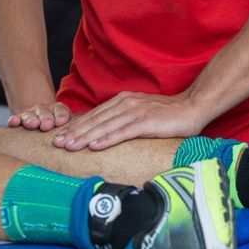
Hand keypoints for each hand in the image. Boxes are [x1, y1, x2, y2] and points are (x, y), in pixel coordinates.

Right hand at [8, 102, 71, 131]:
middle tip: (47, 125)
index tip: (60, 122)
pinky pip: (16, 119)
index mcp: (58, 111)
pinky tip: (14, 122)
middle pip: (45, 113)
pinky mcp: (19, 120)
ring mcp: (31, 115)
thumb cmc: (58, 132)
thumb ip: (72, 133)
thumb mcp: (67, 130)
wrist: (42, 124)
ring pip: (30, 116)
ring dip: (31, 120)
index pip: (61, 111)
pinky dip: (14, 120)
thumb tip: (78, 145)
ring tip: (33, 125)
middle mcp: (44, 111)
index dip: (60, 116)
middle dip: (46, 119)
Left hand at [52, 91, 203, 150]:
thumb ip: (122, 120)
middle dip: (74, 132)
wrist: (192, 107)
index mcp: (121, 101)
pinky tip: (95, 147)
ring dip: (85, 137)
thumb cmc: (166, 115)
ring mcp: (135, 112)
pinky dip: (108, 139)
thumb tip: (103, 133)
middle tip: (56, 143)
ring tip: (70, 147)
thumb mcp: (138, 114)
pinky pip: (123, 132)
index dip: (75, 126)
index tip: (59, 136)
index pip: (93, 115)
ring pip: (104, 126)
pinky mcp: (147, 122)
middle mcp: (125, 104)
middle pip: (94, 120)